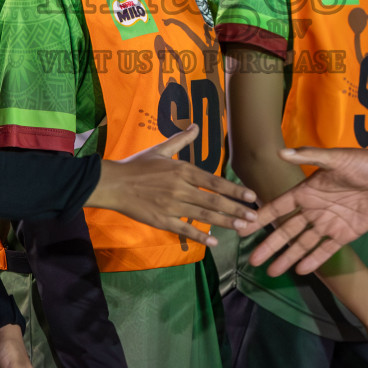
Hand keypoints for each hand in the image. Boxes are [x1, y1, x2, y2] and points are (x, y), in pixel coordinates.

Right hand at [88, 124, 259, 244]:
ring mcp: (171, 206)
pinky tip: (214, 242)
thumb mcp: (160, 149)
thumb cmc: (136, 165)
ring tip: (243, 227)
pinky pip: (184, 230)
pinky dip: (200, 236)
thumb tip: (197, 126)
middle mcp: (180, 188)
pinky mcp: (161, 220)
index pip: (214, 181)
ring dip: (225, 222)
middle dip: (237, 209)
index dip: (235, 190)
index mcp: (182, 170)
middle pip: (214, 201)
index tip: (251, 196)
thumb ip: (182, 139)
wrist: (112, 183)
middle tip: (255, 217)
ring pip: (204, 216)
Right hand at [248, 146, 367, 275]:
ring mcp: (328, 223)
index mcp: (306, 191)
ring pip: (303, 244)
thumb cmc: (362, 163)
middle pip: (287, 231)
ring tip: (272, 271)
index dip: (261, 218)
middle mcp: (314, 209)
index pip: (278, 208)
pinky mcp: (345, 234)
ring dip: (288, 257)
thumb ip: (309, 156)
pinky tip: (301, 270)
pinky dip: (314, 260)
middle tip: (253, 260)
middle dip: (271, 245)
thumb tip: (282, 151)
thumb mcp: (335, 158)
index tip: (244, 229)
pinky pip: (326, 250)